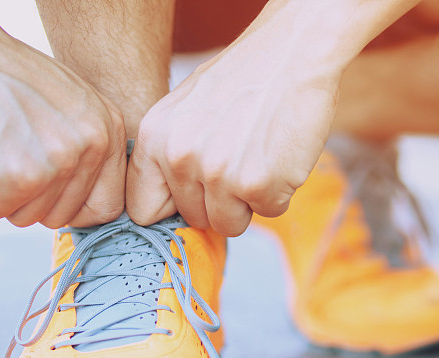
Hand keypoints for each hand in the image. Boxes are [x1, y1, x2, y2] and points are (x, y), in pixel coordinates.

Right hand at [0, 27, 126, 227]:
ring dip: (1, 192)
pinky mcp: (17, 179)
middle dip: (31, 199)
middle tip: (9, 159)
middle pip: (62, 216)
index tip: (51, 196)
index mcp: (108, 133)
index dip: (75, 210)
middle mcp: (90, 150)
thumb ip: (86, 147)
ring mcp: (56, 166)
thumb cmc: (9, 74)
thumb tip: (85, 200)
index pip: (107, 207)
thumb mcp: (73, 104)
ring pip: (26, 217)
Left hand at [126, 40, 339, 235]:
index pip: (144, 210)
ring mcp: (218, 175)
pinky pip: (269, 212)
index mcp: (155, 138)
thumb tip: (170, 206)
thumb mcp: (187, 109)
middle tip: (240, 161)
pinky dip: (281, 192)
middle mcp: (180, 158)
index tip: (194, 196)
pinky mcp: (258, 185)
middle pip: (195, 218)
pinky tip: (281, 155)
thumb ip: (172, 154)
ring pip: (230, 224)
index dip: (173, 208)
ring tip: (259, 158)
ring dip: (249, 202)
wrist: (294, 52)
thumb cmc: (245, 78)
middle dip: (219, 202)